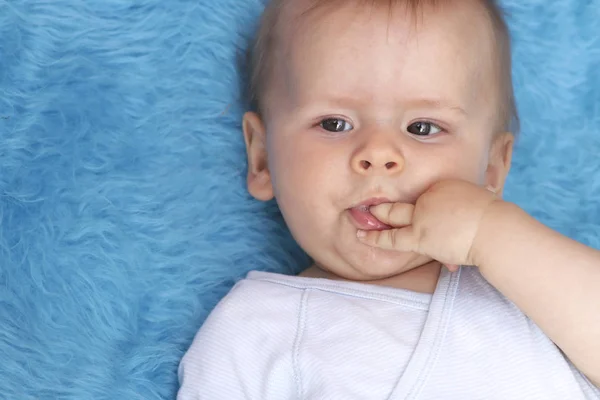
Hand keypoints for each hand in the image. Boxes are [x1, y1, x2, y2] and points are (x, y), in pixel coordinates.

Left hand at [357, 180, 499, 268]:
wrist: (494, 229)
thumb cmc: (493, 223)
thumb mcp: (479, 205)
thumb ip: (465, 208)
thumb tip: (462, 218)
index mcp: (443, 186)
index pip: (424, 195)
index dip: (415, 203)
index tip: (411, 208)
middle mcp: (429, 196)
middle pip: (404, 200)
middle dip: (386, 202)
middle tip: (371, 204)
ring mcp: (422, 215)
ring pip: (393, 216)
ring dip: (377, 216)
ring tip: (361, 217)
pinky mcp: (419, 235)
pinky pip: (392, 238)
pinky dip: (376, 238)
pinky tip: (362, 236)